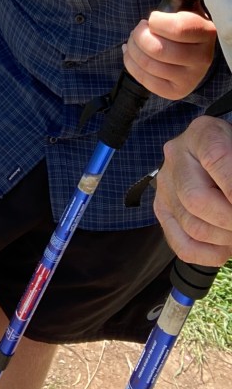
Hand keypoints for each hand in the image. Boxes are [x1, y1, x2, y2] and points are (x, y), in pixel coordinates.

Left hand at [122, 0, 215, 99]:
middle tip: (141, 29)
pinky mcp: (174, 91)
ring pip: (148, 64)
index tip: (153, 18)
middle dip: (139, 35)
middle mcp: (202, 59)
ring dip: (133, 48)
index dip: (157, 22)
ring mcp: (190, 78)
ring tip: (136, 41)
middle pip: (158, 49)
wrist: (189, 51)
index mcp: (206, 33)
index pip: (179, 29)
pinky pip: (144, 79)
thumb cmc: (185, 22)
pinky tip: (133, 54)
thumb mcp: (187, 0)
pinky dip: (130, 63)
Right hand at [154, 116, 231, 265]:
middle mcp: (176, 156)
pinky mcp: (162, 209)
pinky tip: (227, 246)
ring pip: (193, 226)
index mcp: (202, 133)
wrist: (221, 157)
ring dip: (226, 238)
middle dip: (229, 220)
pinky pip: (182, 245)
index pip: (216, 158)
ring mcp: (165, 184)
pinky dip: (211, 255)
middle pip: (196, 199)